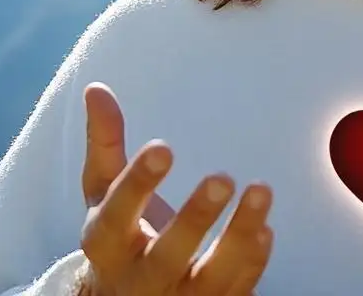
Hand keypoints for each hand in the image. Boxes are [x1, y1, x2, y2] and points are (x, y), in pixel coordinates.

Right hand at [76, 83, 273, 295]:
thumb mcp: (102, 195)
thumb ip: (105, 146)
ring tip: (261, 190)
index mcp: (108, 246)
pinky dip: (252, 262)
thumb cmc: (121, 236)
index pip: (114, 220)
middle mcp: (139, 279)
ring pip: (210, 278)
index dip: (135, 186)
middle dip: (193, 220)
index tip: (162, 148)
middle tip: (222, 177)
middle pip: (165, 256)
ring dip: (238, 238)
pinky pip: (236, 290)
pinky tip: (266, 229)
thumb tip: (96, 88)